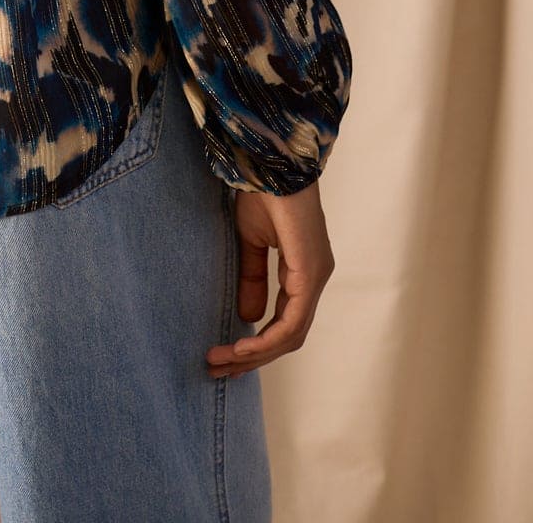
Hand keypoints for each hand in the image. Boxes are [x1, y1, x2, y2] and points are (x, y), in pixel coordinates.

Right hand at [205, 178, 334, 376]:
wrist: (271, 163)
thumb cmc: (263, 194)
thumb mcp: (250, 242)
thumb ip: (253, 279)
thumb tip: (247, 318)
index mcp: (303, 273)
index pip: (285, 322)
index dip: (257, 344)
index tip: (225, 356)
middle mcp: (314, 279)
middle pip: (288, 337)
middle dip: (252, 358)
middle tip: (217, 369)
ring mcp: (315, 278)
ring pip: (290, 335)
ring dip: (255, 354)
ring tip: (221, 361)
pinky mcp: (309, 274)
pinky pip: (291, 321)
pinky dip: (266, 340)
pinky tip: (242, 346)